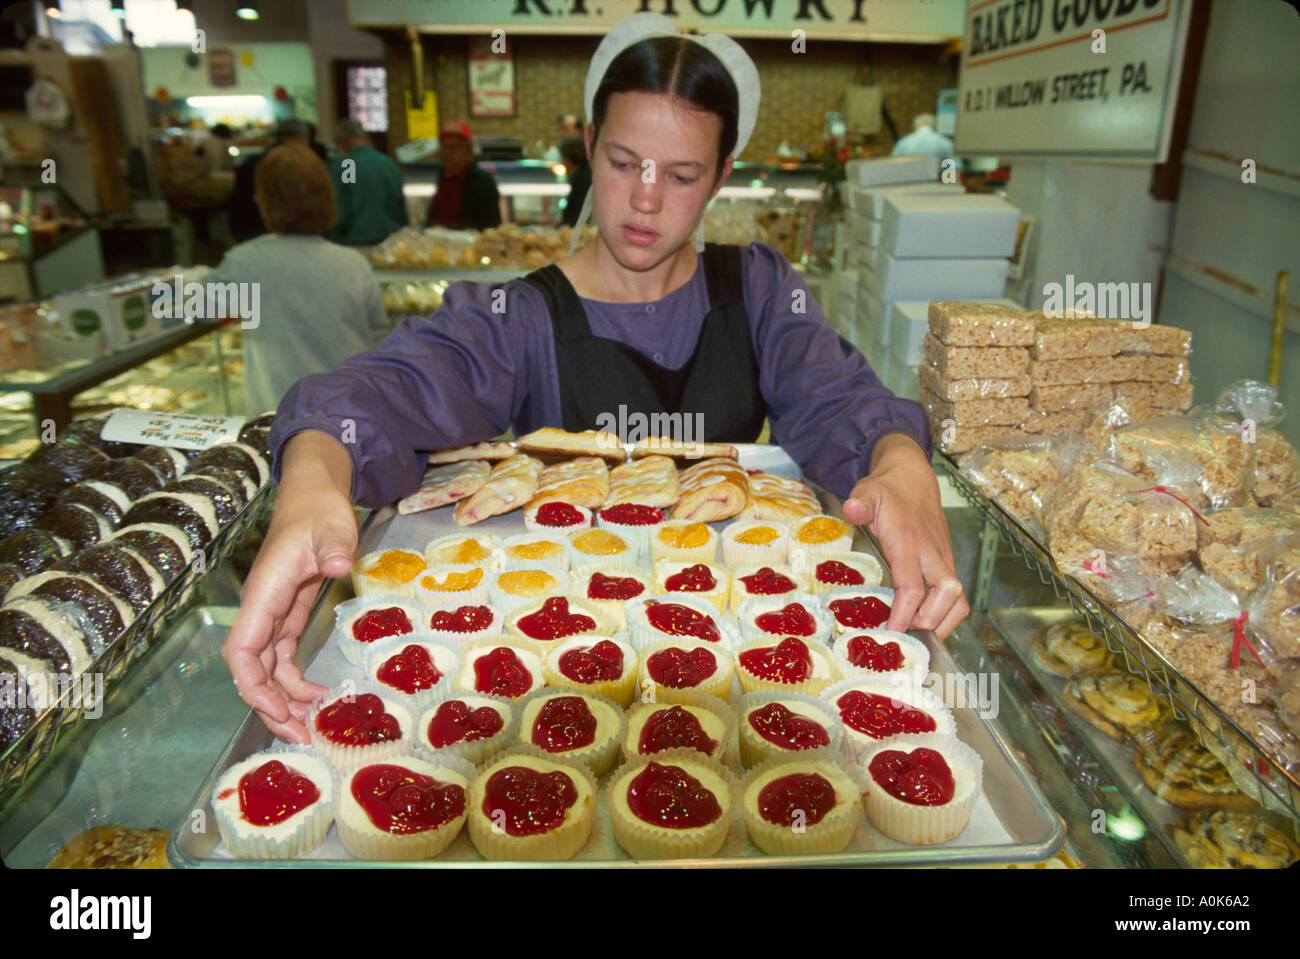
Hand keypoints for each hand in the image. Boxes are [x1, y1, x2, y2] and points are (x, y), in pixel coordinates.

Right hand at [221, 432, 355, 742]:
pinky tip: (316, 697)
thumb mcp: (331, 527)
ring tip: (311, 727)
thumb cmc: (319, 509)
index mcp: (264, 593)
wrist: (316, 493)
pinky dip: (294, 682)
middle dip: (269, 706)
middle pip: (251, 670)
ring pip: (266, 670)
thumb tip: (336, 564)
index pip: (242, 650)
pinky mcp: (287, 614)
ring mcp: (273, 614)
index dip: (252, 684)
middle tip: (300, 736)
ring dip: (284, 700)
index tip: (274, 709)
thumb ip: (332, 546)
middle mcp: (262, 608)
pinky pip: (282, 658)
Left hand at [841, 434, 968, 638]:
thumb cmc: (887, 489)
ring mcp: (943, 558)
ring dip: (944, 622)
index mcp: (909, 542)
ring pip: (959, 598)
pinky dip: (945, 614)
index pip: (913, 586)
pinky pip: (956, 595)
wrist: (913, 477)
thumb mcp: (867, 491)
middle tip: (903, 635)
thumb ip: (860, 503)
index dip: (904, 614)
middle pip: (948, 595)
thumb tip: (852, 510)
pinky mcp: (947, 562)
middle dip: (930, 621)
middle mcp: (932, 553)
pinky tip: (924, 621)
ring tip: (917, 635)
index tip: (891, 633)